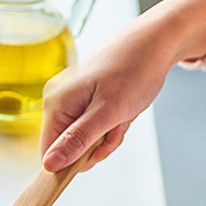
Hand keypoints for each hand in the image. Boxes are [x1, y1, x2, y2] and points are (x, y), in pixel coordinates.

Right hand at [41, 0, 205, 172]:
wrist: (156, 41)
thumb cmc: (135, 68)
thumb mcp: (108, 112)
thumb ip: (77, 140)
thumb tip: (49, 164)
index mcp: (56, 103)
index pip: (49, 151)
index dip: (73, 160)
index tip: (99, 152)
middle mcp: (58, 100)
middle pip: (68, 145)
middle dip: (96, 145)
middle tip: (117, 127)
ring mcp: (71, 98)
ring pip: (83, 137)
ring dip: (107, 134)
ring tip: (123, 115)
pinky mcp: (83, 97)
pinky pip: (92, 124)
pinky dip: (110, 124)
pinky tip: (122, 111)